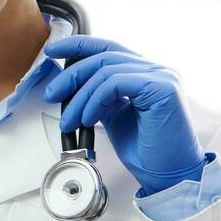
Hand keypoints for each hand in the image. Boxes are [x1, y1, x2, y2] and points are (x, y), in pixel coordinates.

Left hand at [40, 35, 206, 192]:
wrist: (168, 176)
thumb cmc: (145, 151)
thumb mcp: (113, 116)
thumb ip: (98, 96)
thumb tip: (70, 85)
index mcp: (145, 73)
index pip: (108, 48)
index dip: (78, 45)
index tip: (52, 51)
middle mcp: (156, 70)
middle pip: (103, 57)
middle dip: (71, 75)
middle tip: (51, 95)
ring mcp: (162, 76)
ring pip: (106, 70)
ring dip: (79, 97)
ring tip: (70, 121)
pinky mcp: (163, 88)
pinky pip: (116, 83)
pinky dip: (95, 100)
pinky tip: (88, 120)